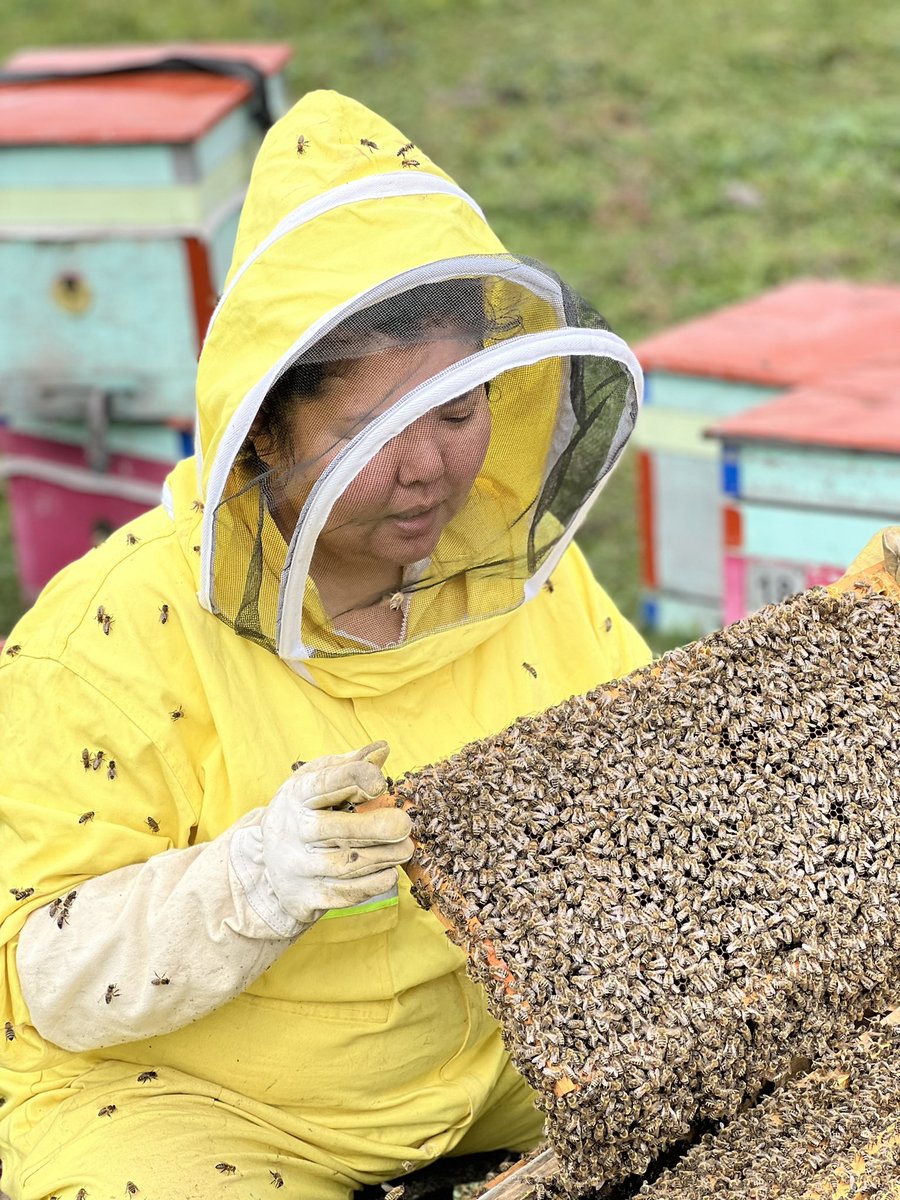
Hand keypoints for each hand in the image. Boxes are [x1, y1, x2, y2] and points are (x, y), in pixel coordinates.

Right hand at [260, 742, 412, 926]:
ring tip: (406, 849)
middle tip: (405, 825)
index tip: (380, 783)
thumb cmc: (305, 812)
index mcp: (296, 796)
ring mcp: (295, 866)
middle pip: (330, 829)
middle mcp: (291, 831)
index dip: (352, 779)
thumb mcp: (316, 783)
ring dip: (380, 857)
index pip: (323, 783)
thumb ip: (349, 766)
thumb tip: (383, 750)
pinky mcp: (303, 896)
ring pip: (341, 865)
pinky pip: (341, 894)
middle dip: (372, 828)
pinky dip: (369, 886)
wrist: (268, 866)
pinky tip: (389, 874)